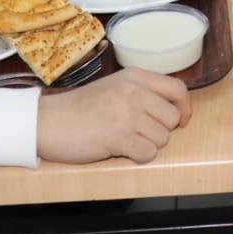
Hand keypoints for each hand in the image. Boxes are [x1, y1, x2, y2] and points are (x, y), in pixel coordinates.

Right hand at [36, 68, 192, 163]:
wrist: (48, 122)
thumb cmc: (80, 108)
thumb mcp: (114, 87)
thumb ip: (142, 92)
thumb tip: (173, 109)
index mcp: (135, 76)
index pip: (178, 89)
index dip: (184, 108)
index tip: (180, 121)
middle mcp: (135, 91)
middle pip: (173, 118)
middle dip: (161, 131)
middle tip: (139, 133)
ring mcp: (128, 113)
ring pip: (162, 138)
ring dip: (147, 145)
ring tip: (124, 140)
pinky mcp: (119, 137)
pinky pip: (148, 154)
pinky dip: (138, 157)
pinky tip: (120, 150)